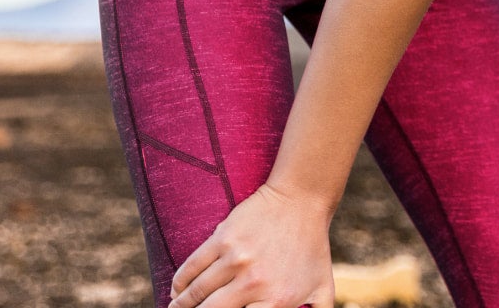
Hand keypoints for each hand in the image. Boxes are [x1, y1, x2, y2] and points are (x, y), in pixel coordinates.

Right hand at [168, 182, 335, 307]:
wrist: (301, 201)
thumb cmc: (312, 248)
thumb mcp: (322, 288)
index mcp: (277, 300)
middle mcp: (254, 283)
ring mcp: (236, 259)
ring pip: (196, 293)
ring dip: (181, 304)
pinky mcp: (222, 239)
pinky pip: (191, 267)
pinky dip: (179, 283)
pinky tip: (176, 291)